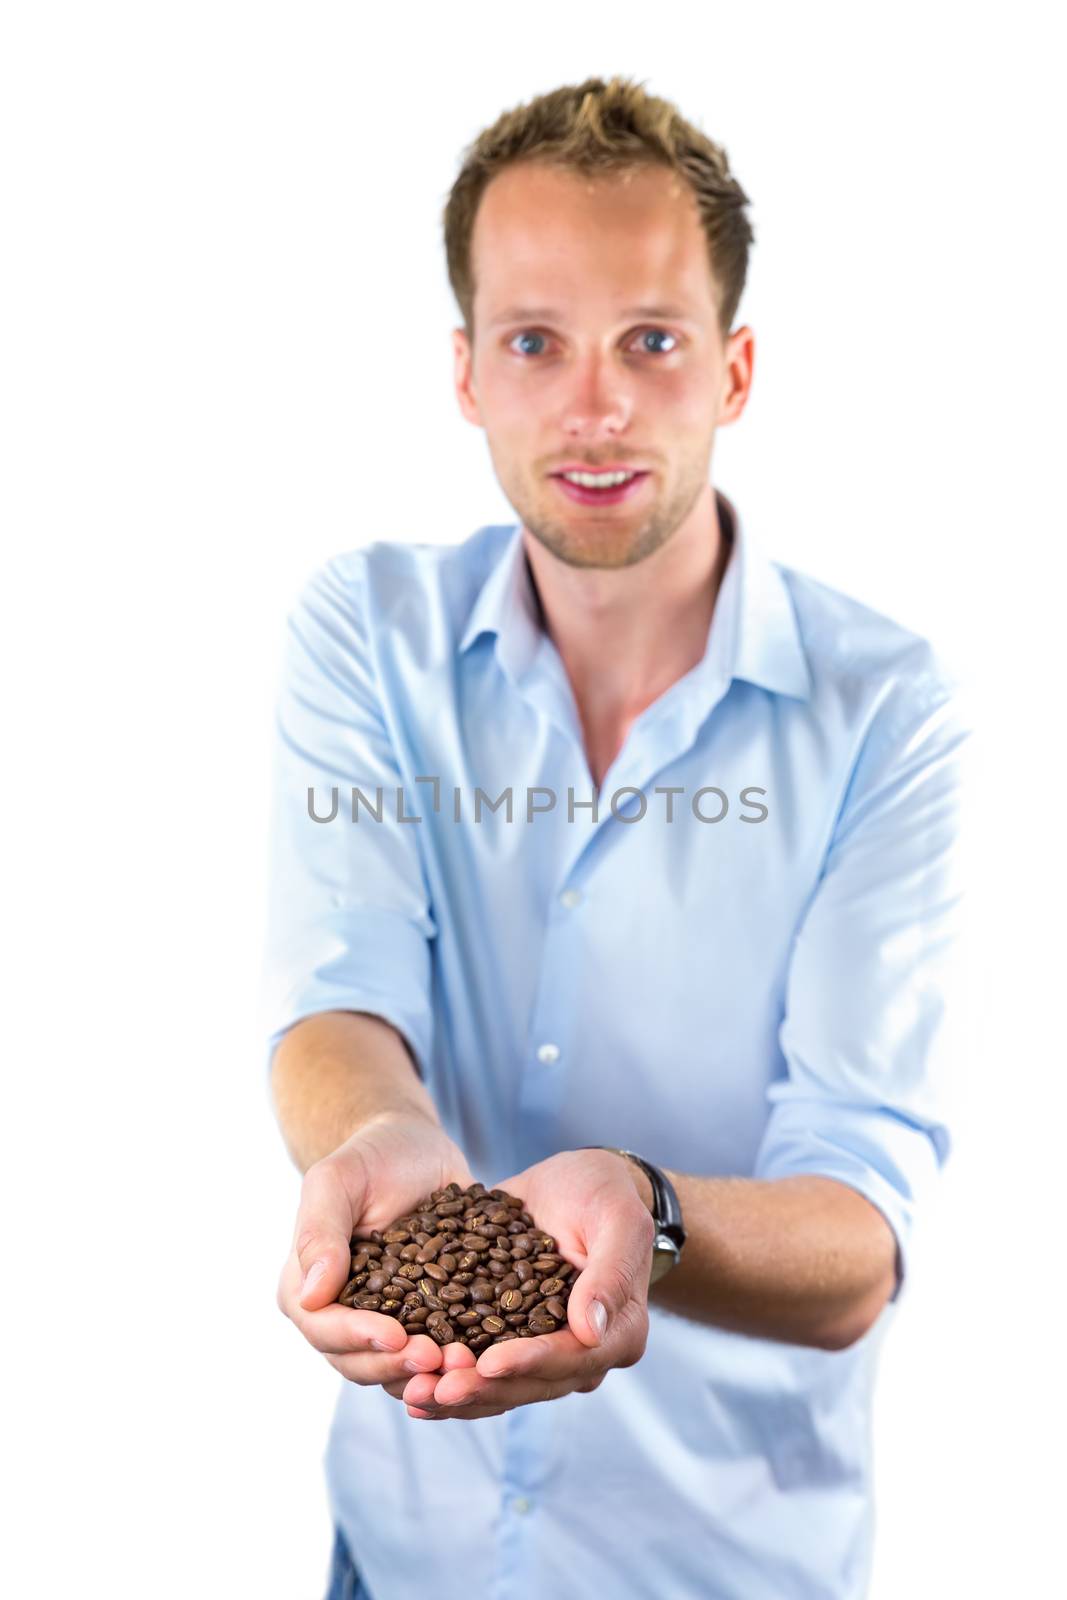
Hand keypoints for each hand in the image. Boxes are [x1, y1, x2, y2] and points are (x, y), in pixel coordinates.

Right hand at [276, 1111, 475, 1392]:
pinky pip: (433, 1356)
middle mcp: (339, 1316)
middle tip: (441, 1359)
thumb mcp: (337, 1179)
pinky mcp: (423, 1322)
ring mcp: (381, 1324)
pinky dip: (453, 1364)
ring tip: (466, 1364)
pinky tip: (484, 1361)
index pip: (324, 1328)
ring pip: (396, 1369)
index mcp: (305, 1287)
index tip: (398, 1336)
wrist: (414, 1149)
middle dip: (399, 1365)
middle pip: (359, 1362)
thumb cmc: (369, 1157)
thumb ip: (319, 1232)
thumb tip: (312, 1296)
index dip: (359, 1338)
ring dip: (429, 1376)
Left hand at [385, 1148, 654, 1419]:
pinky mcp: (511, 1340)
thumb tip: (591, 1330)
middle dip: (482, 1389)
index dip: (530, 1363)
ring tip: (414, 1394)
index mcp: (617, 1332)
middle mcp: (582, 1354)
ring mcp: (544, 1352)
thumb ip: (610, 1271)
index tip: (489, 1363)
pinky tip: (410, 1388)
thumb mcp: (617, 1218)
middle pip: (530, 1385)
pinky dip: (447, 1378)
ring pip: (501, 1388)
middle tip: (437, 1389)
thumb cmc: (604, 1193)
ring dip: (458, 1395)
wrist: (579, 1184)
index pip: (572, 1358)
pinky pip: (480, 1371)